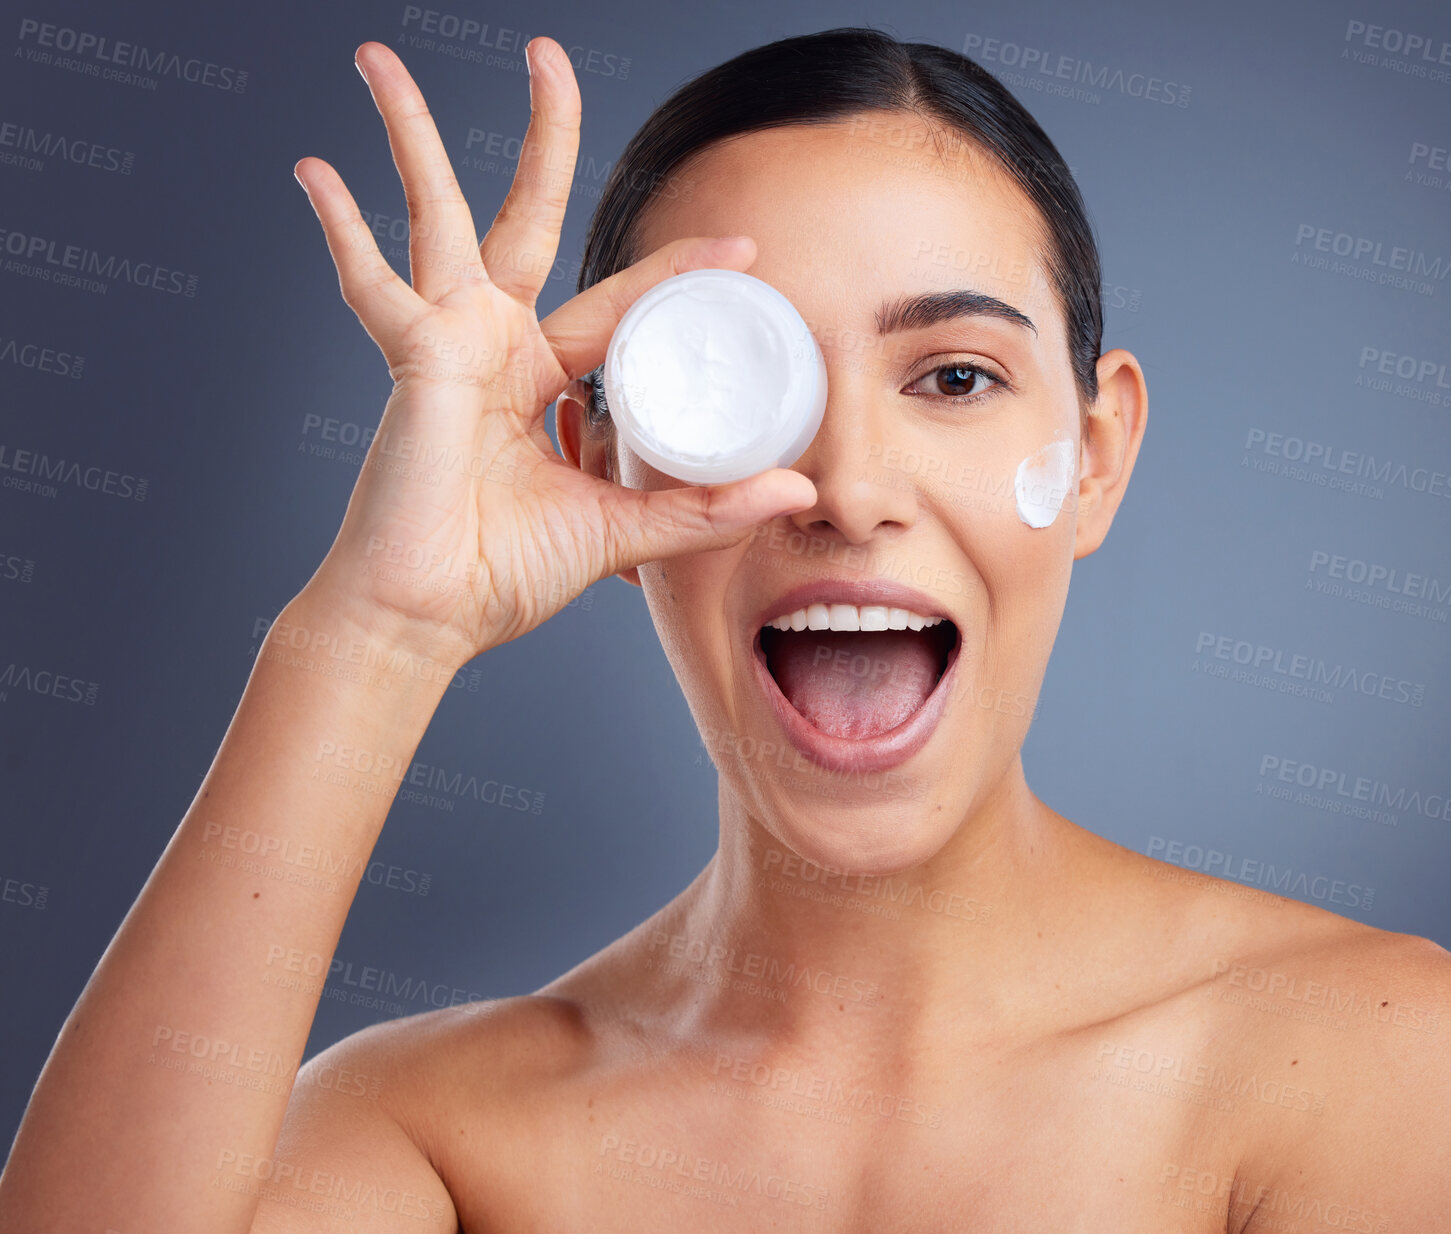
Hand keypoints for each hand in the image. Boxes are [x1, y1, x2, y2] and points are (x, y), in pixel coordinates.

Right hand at [292, 38, 815, 663]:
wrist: (427, 618)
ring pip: (435, 216)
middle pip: (526, 217)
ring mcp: (447, 343)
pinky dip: (340, 230)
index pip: (619, 303)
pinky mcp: (410, 360)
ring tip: (384, 60)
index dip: (675, 274)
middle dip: (543, 137)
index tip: (741, 251)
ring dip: (412, 136)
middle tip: (547, 55)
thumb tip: (796, 491)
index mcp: (544, 377)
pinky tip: (312, 169)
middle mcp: (495, 344)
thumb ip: (703, 509)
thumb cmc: (503, 575)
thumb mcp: (623, 531)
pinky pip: (369, 285)